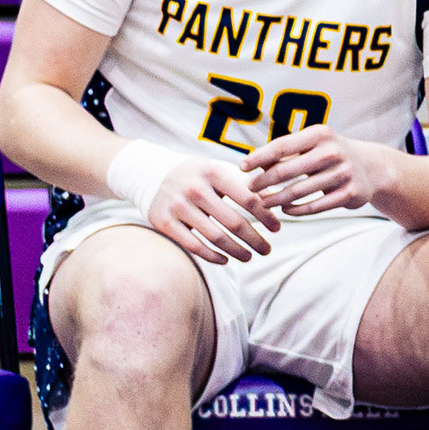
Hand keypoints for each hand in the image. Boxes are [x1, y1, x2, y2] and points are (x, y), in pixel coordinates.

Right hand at [138, 151, 280, 266]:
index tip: (277, 229)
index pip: (247, 198)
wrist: (150, 174)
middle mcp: (195, 188)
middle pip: (233, 222)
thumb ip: (245, 182)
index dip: (266, 216)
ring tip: (249, 257)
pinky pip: (194, 246)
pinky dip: (213, 256)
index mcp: (213, 172)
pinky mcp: (164, 222)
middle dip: (255, 239)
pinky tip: (226, 259)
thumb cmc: (197, 176)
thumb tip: (277, 197)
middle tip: (266, 250)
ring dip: (237, 251)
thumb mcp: (218, 170)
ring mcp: (178, 206)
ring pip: (215, 237)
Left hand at [245, 124, 398, 222]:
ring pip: (299, 191)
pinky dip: (297, 210)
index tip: (242, 167)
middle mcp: (332, 151)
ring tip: (263, 202)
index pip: (282, 145)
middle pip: (287, 170)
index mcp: (320, 134)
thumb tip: (252, 164)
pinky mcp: (349, 193)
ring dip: (277, 199)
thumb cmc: (331, 154)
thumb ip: (287, 152)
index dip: (259, 157)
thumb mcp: (313, 145)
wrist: (372, 167)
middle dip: (264, 181)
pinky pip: (315, 206)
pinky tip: (285, 210)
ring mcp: (343, 173)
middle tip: (249, 189)